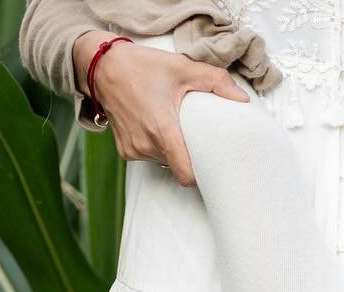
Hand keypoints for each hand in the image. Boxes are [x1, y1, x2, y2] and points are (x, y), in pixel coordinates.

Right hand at [73, 30, 248, 185]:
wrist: (101, 65)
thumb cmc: (141, 66)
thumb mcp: (181, 68)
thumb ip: (215, 81)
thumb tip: (243, 99)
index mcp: (162, 131)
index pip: (186, 175)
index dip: (201, 175)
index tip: (210, 166)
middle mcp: (146, 145)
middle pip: (178, 167)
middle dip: (189, 157)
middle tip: (196, 138)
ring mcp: (133, 150)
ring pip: (163, 163)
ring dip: (172, 151)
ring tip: (173, 128)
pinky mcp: (124, 151)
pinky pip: (148, 157)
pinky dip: (155, 148)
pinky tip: (155, 128)